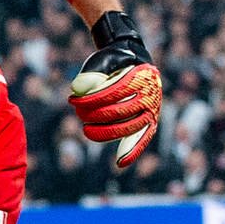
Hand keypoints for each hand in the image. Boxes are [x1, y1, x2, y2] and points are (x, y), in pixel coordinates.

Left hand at [68, 11, 160, 169]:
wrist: (134, 60)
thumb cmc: (114, 62)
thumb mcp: (101, 61)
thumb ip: (91, 73)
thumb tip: (77, 89)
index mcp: (139, 78)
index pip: (111, 94)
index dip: (89, 100)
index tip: (73, 100)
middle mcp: (149, 95)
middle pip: (117, 113)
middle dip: (92, 115)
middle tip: (78, 112)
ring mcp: (152, 110)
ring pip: (126, 128)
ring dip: (103, 132)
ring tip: (86, 129)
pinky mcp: (150, 121)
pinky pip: (142, 139)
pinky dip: (132, 151)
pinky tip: (120, 163)